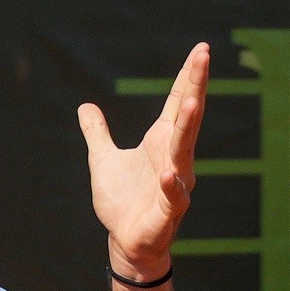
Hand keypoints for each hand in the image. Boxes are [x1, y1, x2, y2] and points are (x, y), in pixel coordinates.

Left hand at [77, 43, 209, 278]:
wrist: (126, 241)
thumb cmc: (122, 201)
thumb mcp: (102, 159)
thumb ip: (97, 133)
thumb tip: (85, 106)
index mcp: (161, 142)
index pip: (178, 103)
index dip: (188, 77)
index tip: (201, 49)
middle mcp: (174, 158)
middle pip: (187, 117)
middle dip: (196, 86)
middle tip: (204, 56)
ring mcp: (175, 183)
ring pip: (184, 152)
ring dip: (188, 128)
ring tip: (192, 103)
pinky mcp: (168, 211)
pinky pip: (174, 196)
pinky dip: (173, 185)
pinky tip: (169, 172)